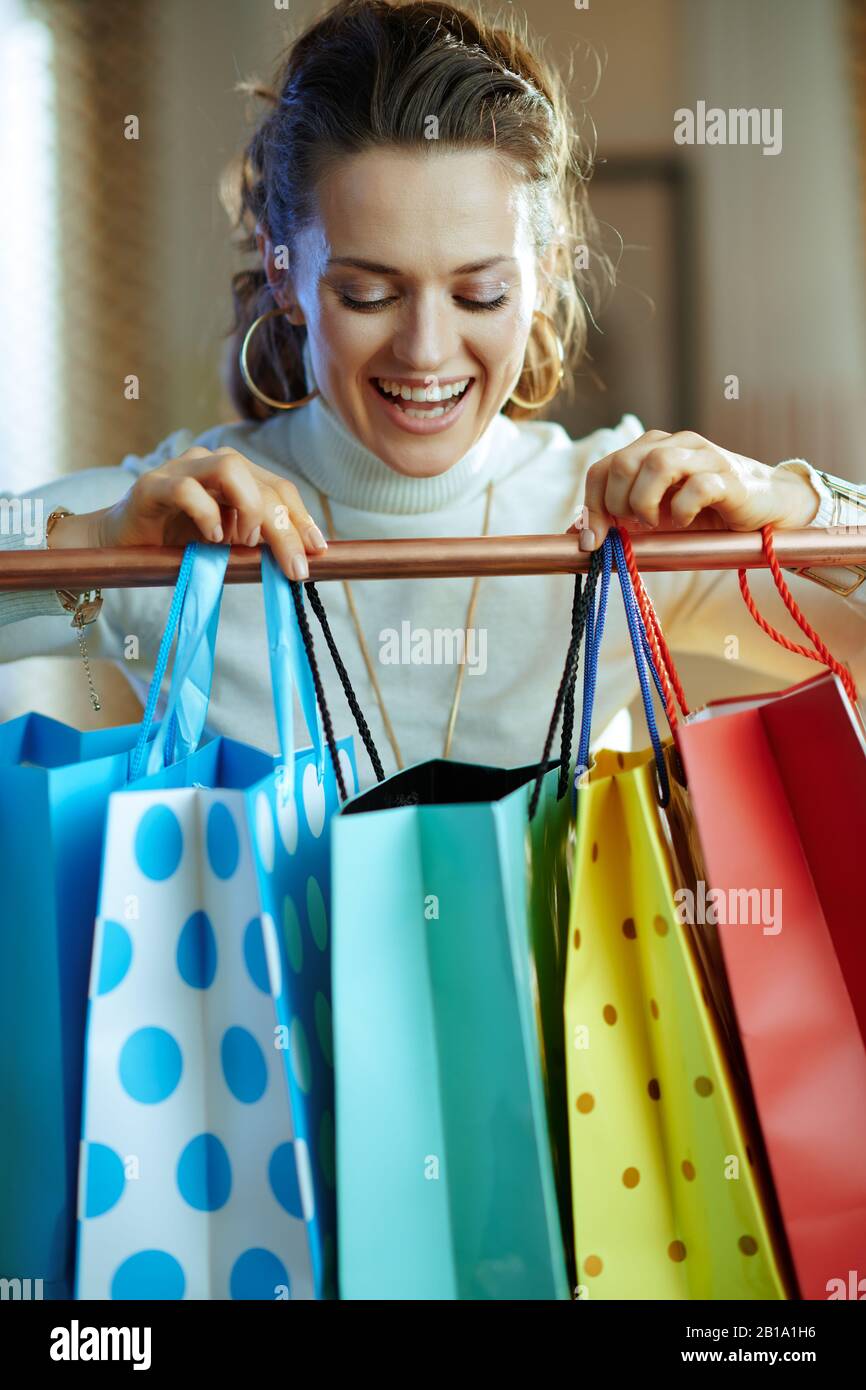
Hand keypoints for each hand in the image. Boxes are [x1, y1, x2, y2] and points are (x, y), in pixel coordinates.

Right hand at [49, 446, 327, 579]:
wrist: (118, 542)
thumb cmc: (175, 543)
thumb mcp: (225, 545)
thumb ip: (255, 544)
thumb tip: (299, 561)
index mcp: (236, 476)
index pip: (279, 489)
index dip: (302, 518)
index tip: (319, 550)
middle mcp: (211, 463)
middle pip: (262, 484)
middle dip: (285, 528)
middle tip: (294, 568)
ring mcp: (181, 469)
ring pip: (231, 470)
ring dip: (248, 511)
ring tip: (241, 544)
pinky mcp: (152, 485)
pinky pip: (187, 490)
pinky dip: (206, 516)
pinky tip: (211, 540)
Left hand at [570, 429, 820, 550]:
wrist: (765, 508)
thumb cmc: (705, 513)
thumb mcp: (656, 518)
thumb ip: (620, 522)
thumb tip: (577, 537)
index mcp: (651, 449)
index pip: (603, 468)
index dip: (591, 506)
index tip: (594, 541)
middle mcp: (675, 444)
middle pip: (623, 462)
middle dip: (617, 503)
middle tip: (633, 526)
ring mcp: (704, 457)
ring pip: (658, 464)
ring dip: (645, 502)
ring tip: (655, 523)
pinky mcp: (729, 477)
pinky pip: (697, 486)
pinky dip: (682, 510)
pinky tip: (686, 521)